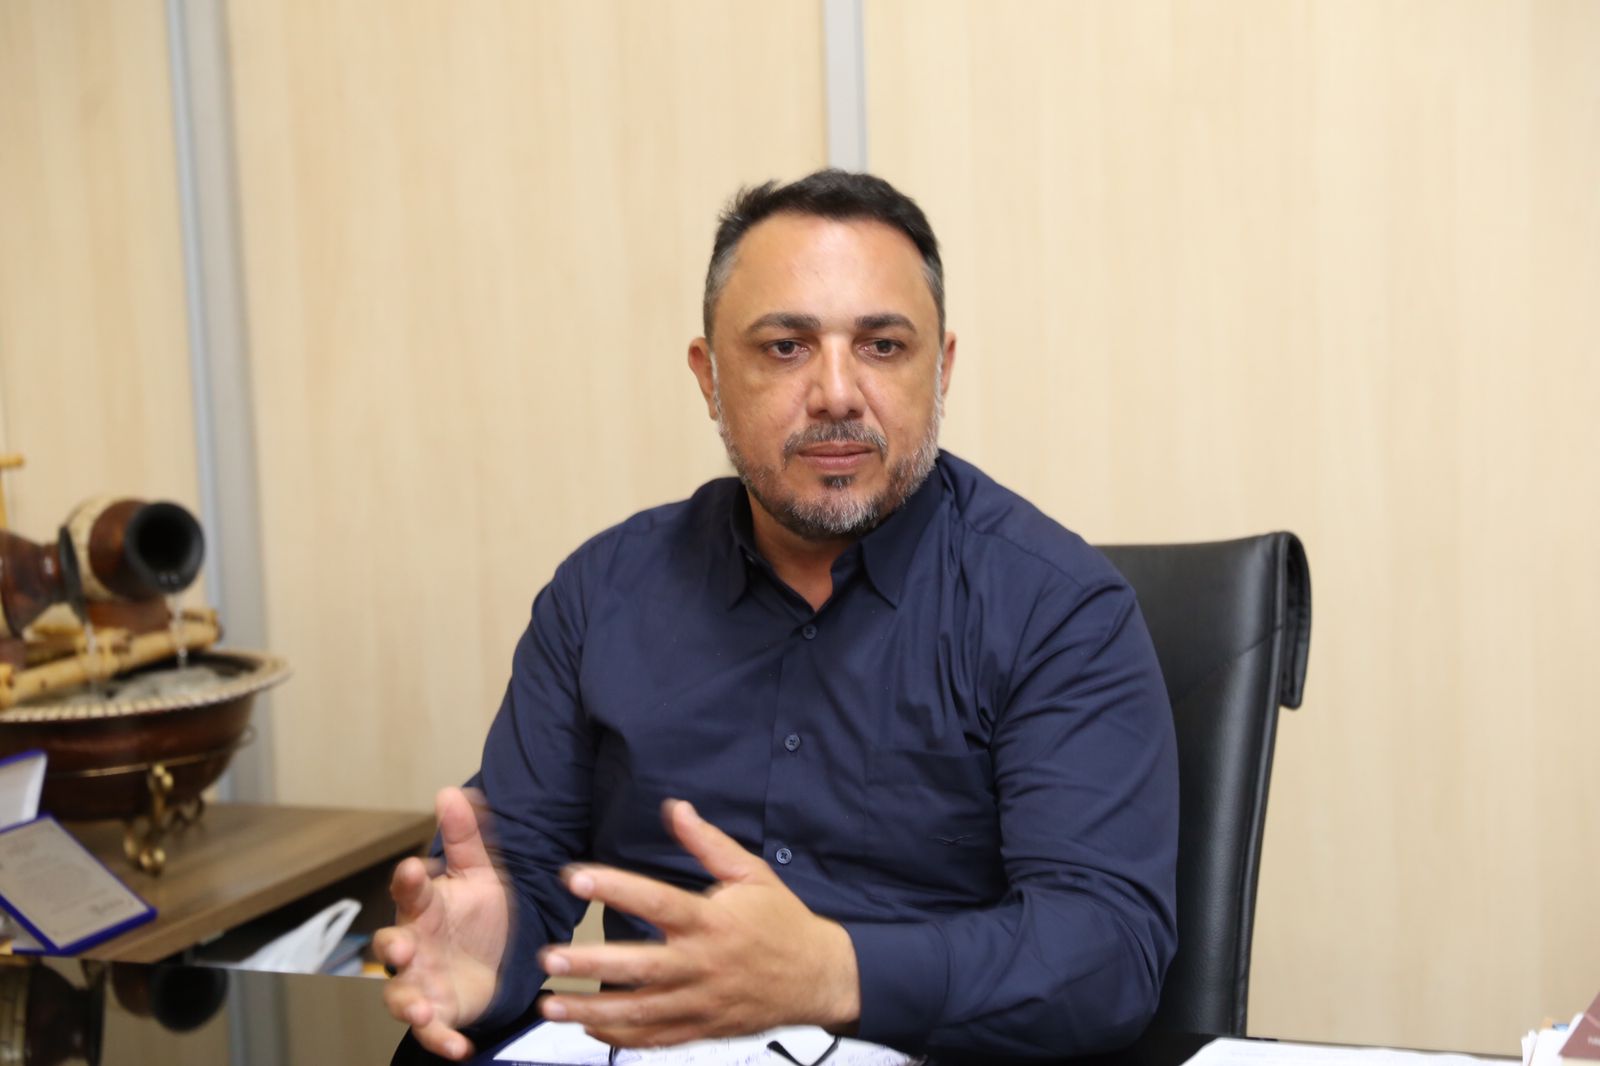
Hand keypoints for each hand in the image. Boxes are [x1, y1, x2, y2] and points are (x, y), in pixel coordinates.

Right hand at [375, 787, 510, 1060]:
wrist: (498, 956)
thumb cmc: (477, 911)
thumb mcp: (480, 872)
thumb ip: (466, 836)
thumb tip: (451, 791)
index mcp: (424, 905)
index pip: (409, 889)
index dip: (409, 880)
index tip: (413, 869)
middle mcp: (414, 943)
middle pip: (390, 945)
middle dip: (391, 947)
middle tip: (400, 948)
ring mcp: (422, 980)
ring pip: (401, 994)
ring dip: (407, 1002)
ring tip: (421, 1008)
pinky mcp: (439, 1011)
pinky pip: (433, 1030)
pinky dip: (441, 1039)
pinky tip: (459, 1047)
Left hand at [537, 799, 860, 1048]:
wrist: (818, 977)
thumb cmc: (782, 921)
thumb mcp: (751, 873)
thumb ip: (708, 843)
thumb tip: (676, 808)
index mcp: (712, 922)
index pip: (657, 902)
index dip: (615, 888)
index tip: (576, 876)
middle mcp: (703, 964)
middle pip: (640, 967)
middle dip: (591, 964)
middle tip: (550, 957)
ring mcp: (701, 1002)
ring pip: (640, 1010)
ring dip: (592, 1010)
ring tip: (553, 1004)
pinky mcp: (702, 1028)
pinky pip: (656, 1037)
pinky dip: (621, 1036)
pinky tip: (590, 1027)